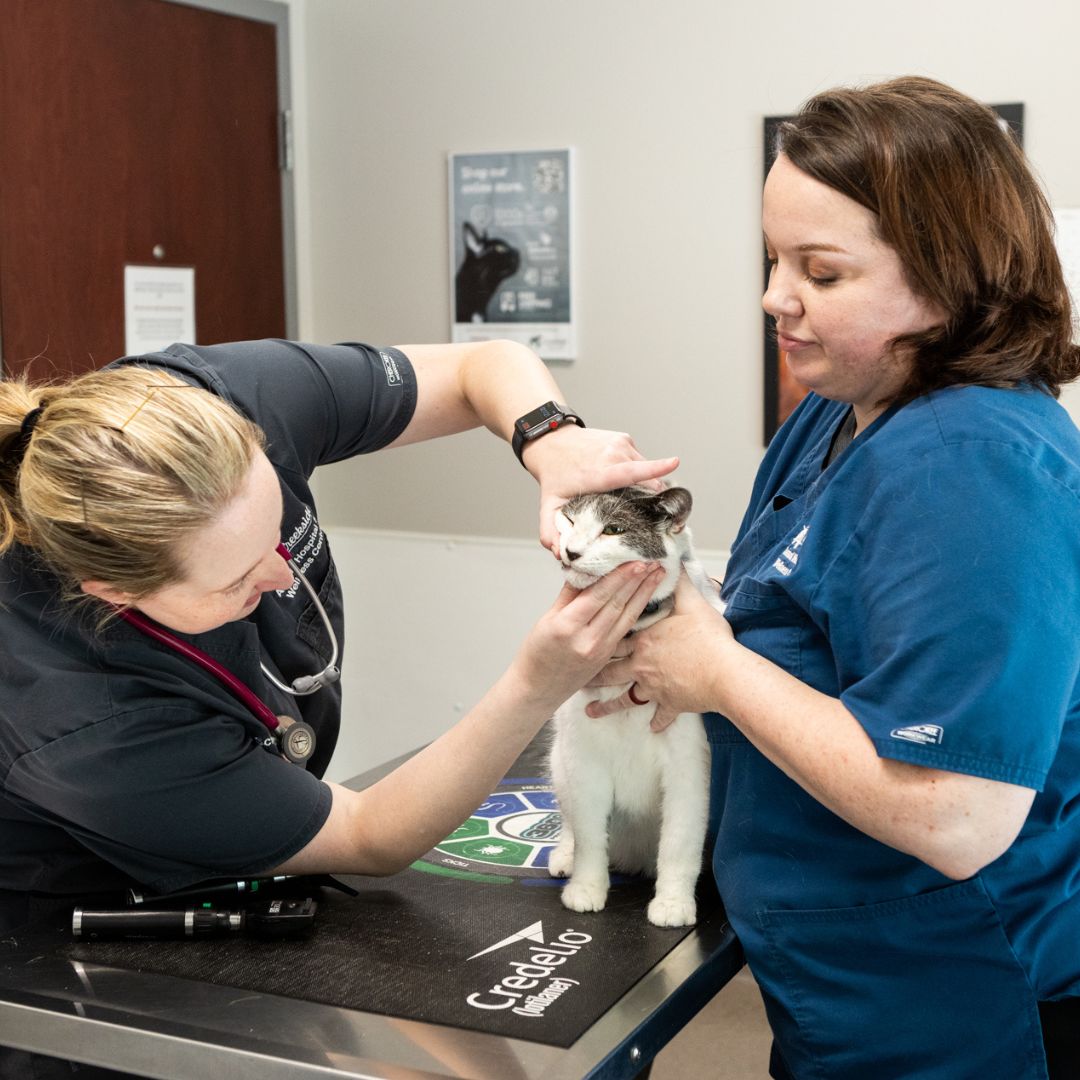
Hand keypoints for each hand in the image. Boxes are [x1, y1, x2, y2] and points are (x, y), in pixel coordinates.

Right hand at [510, 561, 666, 711]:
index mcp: (568, 626)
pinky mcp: (608, 657)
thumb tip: (587, 568)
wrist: (538, 689)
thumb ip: (569, 594)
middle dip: (637, 580)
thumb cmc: (537, 653)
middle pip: (617, 604)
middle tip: (653, 559)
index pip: (599, 595)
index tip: (634, 560)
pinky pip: (625, 628)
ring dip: (644, 593)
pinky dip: (637, 610)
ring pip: (626, 616)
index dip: (619, 577)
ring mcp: (601, 650)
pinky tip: (646, 597)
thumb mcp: (547, 619)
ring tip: (657, 574)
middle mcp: (587, 640)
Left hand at [521, 426, 678, 553]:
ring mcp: (620, 444)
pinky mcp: (625, 439)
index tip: (675, 462)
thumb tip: (557, 552)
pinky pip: (640, 461)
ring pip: (647, 471)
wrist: (552, 442)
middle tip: (644, 515)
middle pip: (647, 481)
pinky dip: (636, 472)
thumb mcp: (549, 507)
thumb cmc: (554, 476)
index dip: (654, 468)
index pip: (629, 471)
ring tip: (624, 496)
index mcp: (598, 473)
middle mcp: (612, 455)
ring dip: (642, 486)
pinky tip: (619, 479)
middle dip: (652, 500)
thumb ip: (550, 532)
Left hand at [584, 571, 731, 730]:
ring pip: (624, 698)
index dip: (598, 636)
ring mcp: (654, 687)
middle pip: (611, 670)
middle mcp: (642, 665)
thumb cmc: (709, 639)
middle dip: (593, 674)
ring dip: (607, 707)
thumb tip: (674, 564)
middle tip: (577, 678)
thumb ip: (680, 584)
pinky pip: (661, 715)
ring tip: (590, 712)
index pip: (614, 636)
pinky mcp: (670, 703)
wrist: (725, 673)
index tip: (582, 638)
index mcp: (644, 640)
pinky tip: (652, 728)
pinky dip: (657, 721)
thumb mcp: (693, 604)